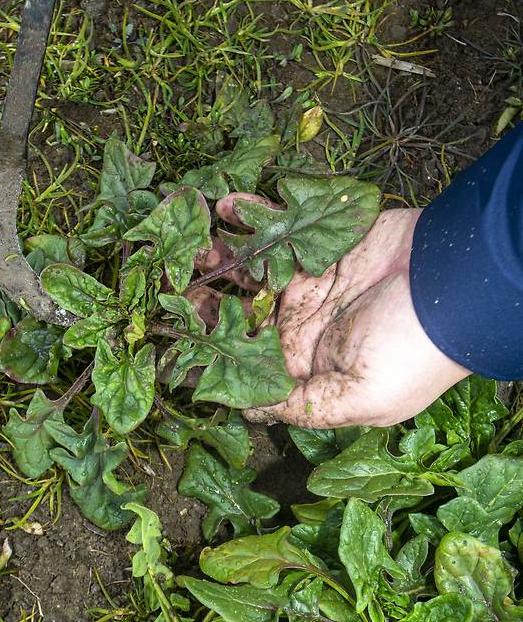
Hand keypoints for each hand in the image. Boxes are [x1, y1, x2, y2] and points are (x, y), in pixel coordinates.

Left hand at [193, 198, 470, 427]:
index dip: (205, 358)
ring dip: (215, 261)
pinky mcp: (318, 244)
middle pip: (236, 318)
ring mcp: (307, 284)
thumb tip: (247, 413)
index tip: (167, 346)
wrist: (458, 283)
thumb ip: (301, 407)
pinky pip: (276, 228)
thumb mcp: (360, 398)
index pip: (243, 368)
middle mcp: (300, 329)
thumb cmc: (414, 351)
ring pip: (248, 273)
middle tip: (162, 290)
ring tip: (182, 248)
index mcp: (306, 371)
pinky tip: (218, 207)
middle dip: (198, 305)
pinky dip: (248, 215)